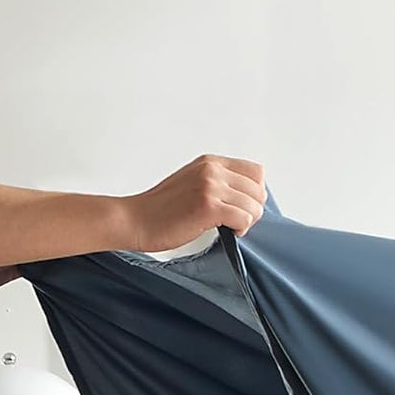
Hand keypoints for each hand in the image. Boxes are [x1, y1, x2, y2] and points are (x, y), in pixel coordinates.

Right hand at [118, 155, 265, 251]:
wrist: (135, 220)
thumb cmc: (163, 209)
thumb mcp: (194, 183)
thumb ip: (219, 183)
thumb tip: (250, 197)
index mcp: (210, 162)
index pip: (256, 172)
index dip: (254, 194)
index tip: (240, 207)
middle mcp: (211, 169)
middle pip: (259, 190)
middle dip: (252, 210)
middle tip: (234, 221)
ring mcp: (210, 186)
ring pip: (254, 207)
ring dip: (246, 222)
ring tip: (227, 226)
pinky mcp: (208, 206)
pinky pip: (244, 219)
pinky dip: (240, 230)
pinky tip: (226, 232)